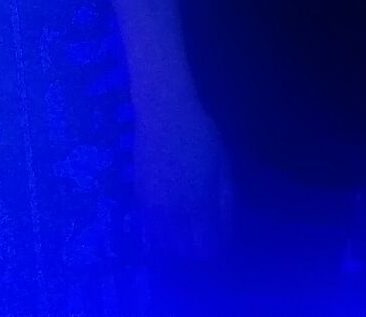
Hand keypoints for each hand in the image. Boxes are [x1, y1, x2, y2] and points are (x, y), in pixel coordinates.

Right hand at [133, 94, 232, 259]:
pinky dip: (160, 233)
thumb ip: (224, 196)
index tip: (221, 247)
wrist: (162, 114)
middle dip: (195, 252)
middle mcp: (173, 209)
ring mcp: (153, 204)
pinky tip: (169, 230)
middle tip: (205, 246)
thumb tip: (226, 225)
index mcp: (198, 201)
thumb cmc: (199, 134)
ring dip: (176, 246)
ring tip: (188, 242)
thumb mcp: (222, 163)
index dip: (214, 250)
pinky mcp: (139, 196)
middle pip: (183, 248)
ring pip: (163, 241)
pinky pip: (149, 226)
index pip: (205, 242)